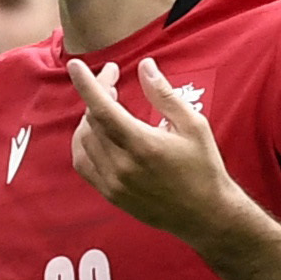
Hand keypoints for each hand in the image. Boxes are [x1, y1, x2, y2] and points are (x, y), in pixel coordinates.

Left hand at [67, 56, 241, 246]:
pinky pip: (83, 164)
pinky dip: (84, 143)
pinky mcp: (111, 195)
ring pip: (84, 141)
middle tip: (113, 80)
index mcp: (143, 145)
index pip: (102, 109)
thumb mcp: (193, 124)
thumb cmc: (204, 167)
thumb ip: (164, 95)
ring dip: (90, 118)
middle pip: (92, 121)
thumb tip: (145, 66)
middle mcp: (123, 166)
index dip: (86, 84)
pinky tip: (95, 132)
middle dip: (98, 94)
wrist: (205, 214)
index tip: (75, 65)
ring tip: (107, 104)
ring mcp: (113, 183)